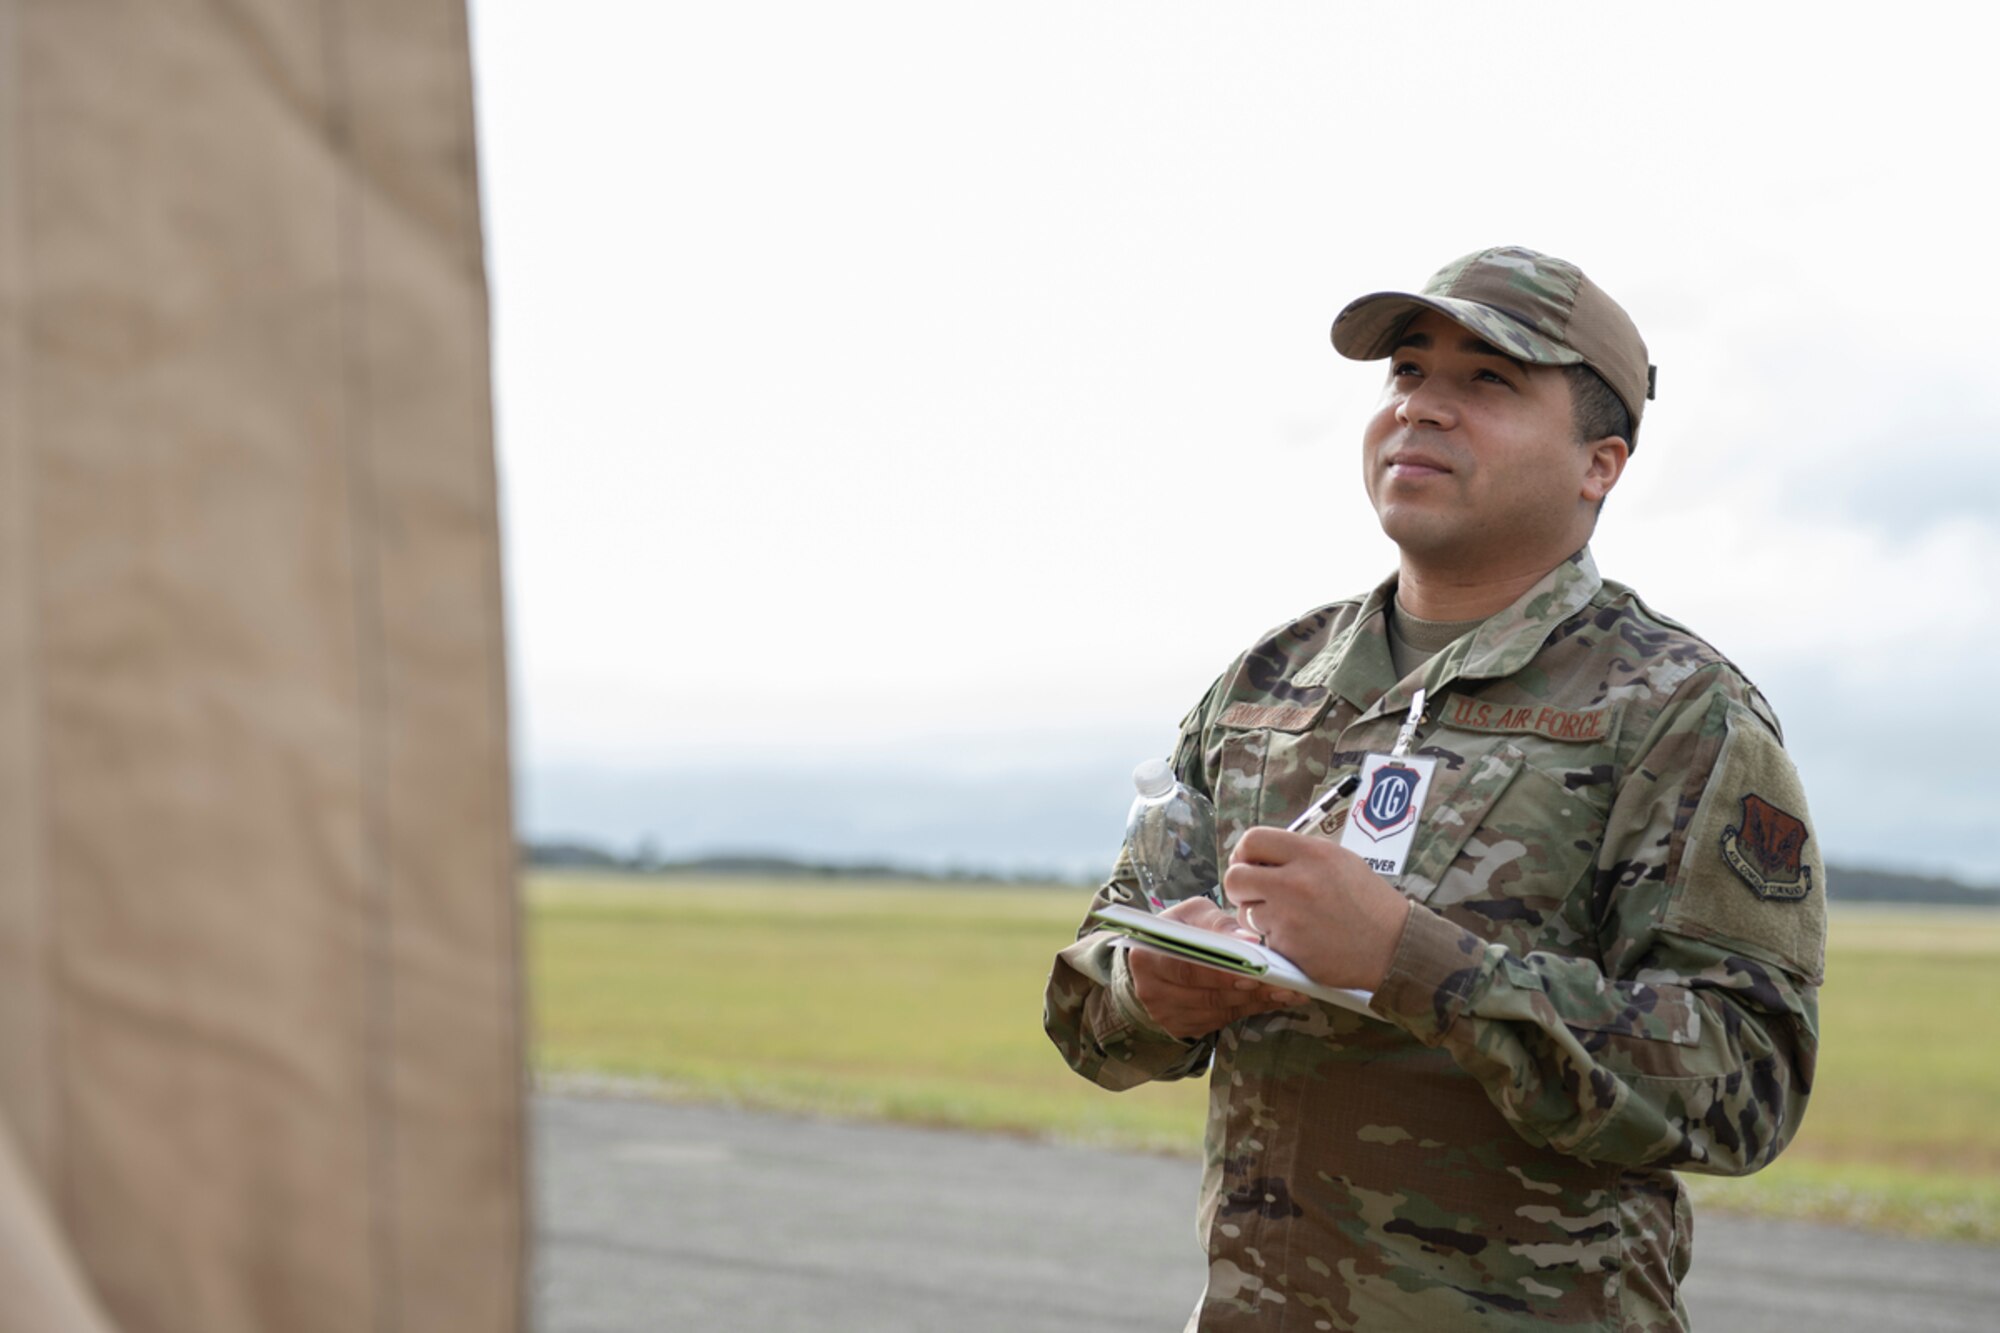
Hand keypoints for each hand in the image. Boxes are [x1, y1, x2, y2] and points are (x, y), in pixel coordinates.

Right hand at [1125, 898, 1303, 1038]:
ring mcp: (1165, 1014)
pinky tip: (1272, 1000)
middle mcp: (1150, 990)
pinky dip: (1250, 1010)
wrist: (1157, 957)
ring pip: (1218, 1012)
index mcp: (1147, 956)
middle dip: (1249, 991)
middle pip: (1207, 995)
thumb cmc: (1180, 930)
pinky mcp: (1181, 1028)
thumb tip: (1248, 939)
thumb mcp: (1193, 914)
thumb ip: (1218, 924)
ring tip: (1288, 992)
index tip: (1257, 971)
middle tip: (1284, 984)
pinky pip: (1221, 1022)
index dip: (1223, 973)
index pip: (1188, 969)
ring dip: (1256, 1003)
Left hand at [1223, 827, 1411, 990]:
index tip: (1248, 863)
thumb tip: (1257, 856)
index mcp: (1311, 853)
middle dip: (1239, 886)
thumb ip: (1298, 854)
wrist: (1393, 946)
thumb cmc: (1367, 902)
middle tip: (1253, 893)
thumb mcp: (1339, 860)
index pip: (1252, 839)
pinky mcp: (1287, 946)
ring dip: (1258, 915)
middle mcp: (1295, 882)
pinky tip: (1300, 937)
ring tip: (1289, 918)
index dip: (1243, 853)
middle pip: (1235, 876)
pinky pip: (1263, 938)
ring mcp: (1289, 917)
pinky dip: (1275, 939)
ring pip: (1245, 911)